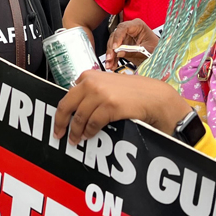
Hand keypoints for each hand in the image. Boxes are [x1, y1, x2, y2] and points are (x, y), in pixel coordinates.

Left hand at [53, 71, 191, 143]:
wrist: (156, 97)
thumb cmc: (135, 92)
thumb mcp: (109, 85)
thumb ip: (93, 91)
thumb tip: (77, 108)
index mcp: (89, 76)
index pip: (67, 96)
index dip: (62, 112)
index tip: (60, 122)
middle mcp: (92, 82)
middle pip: (67, 106)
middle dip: (61, 123)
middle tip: (59, 134)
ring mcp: (100, 93)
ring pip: (79, 117)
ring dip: (76, 131)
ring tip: (76, 139)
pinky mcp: (109, 105)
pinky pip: (93, 123)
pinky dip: (90, 131)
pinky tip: (89, 135)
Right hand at [105, 18, 158, 70]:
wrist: (157, 53)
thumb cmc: (155, 48)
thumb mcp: (147, 50)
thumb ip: (134, 51)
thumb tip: (119, 53)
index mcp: (137, 25)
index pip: (124, 28)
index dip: (118, 37)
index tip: (115, 47)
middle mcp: (129, 30)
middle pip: (115, 36)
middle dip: (111, 48)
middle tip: (110, 58)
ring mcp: (124, 37)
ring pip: (112, 44)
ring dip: (110, 55)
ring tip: (110, 65)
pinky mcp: (122, 45)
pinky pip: (115, 51)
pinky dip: (113, 59)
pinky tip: (112, 66)